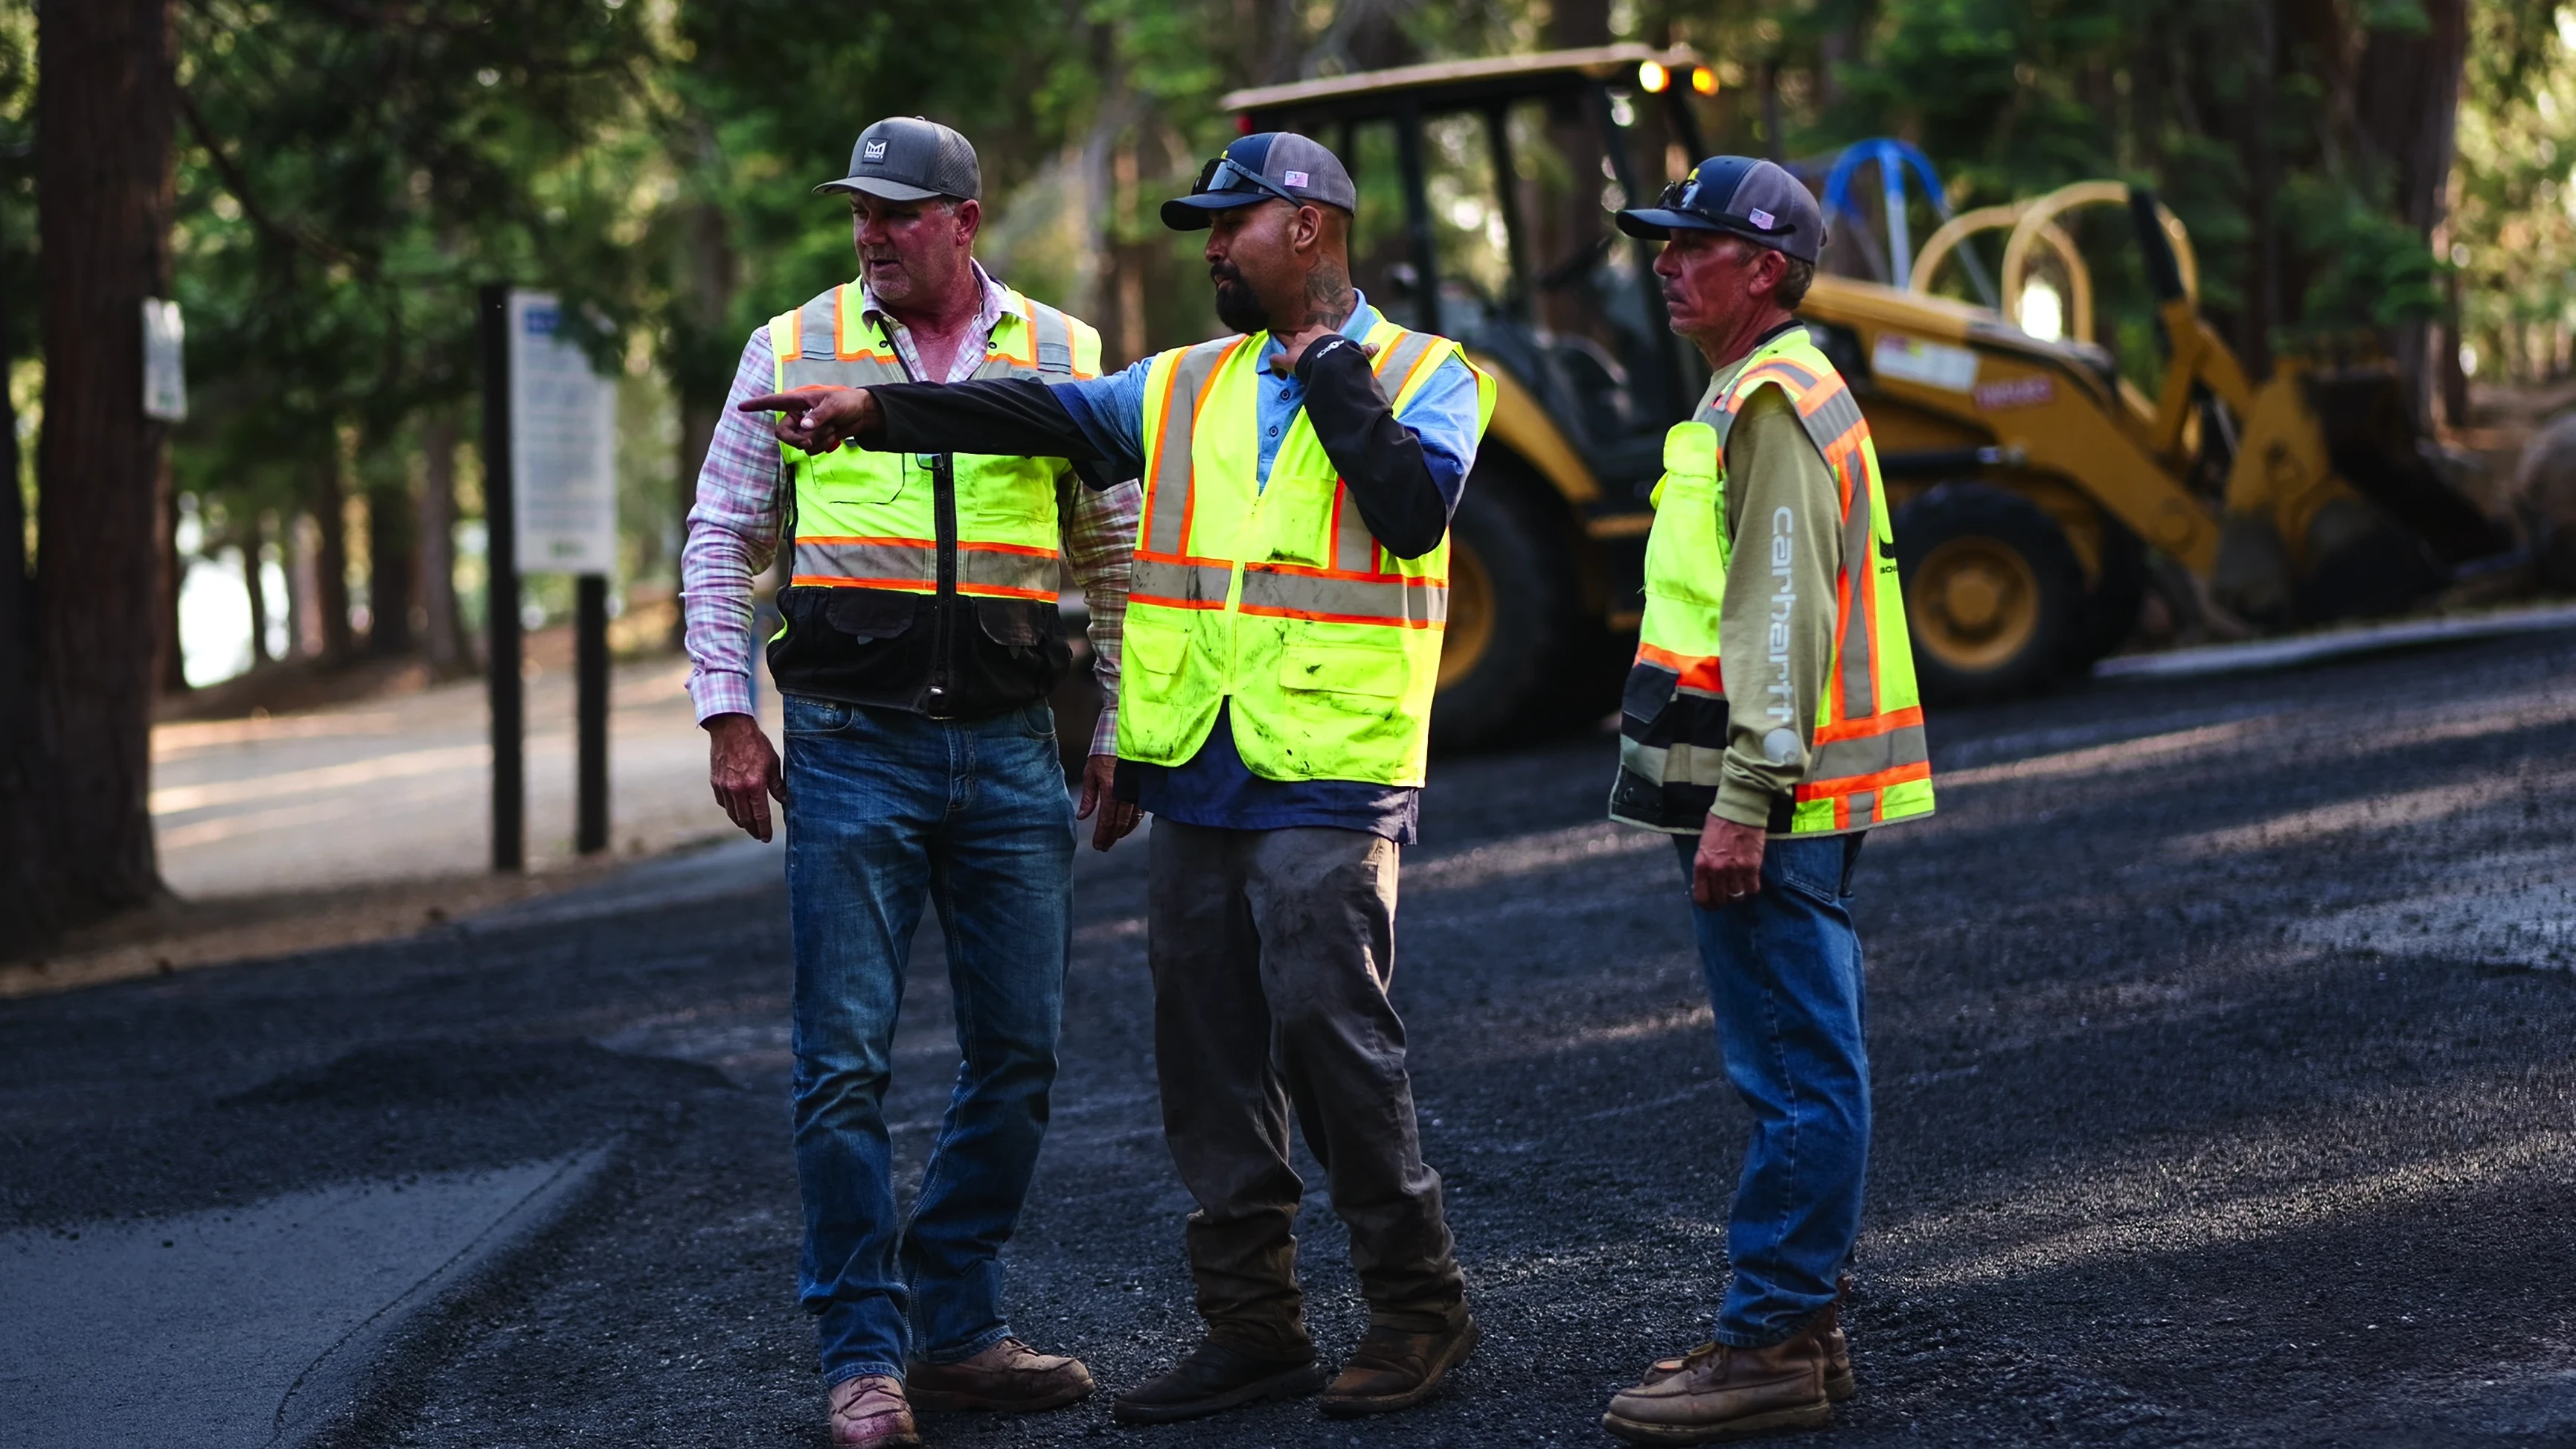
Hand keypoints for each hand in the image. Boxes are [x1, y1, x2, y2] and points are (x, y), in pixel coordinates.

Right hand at [706, 712, 786, 841]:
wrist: (731, 729)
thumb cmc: (755, 744)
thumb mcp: (772, 763)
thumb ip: (777, 785)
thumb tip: (786, 802)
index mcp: (754, 785)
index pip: (760, 815)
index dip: (764, 829)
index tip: (767, 838)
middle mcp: (737, 789)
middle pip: (745, 819)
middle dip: (753, 830)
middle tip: (759, 836)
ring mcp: (724, 787)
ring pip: (732, 814)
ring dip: (741, 822)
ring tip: (749, 826)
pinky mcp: (715, 783)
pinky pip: (723, 803)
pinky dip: (730, 809)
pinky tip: (737, 809)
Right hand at [735, 386, 879, 453]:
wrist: (861, 414)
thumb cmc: (846, 402)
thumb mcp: (834, 406)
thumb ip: (818, 416)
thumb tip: (803, 427)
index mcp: (798, 401)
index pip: (773, 402)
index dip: (756, 405)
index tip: (741, 407)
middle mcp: (797, 415)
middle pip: (782, 433)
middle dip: (795, 439)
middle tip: (809, 440)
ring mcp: (805, 429)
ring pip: (799, 443)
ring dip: (817, 440)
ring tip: (831, 428)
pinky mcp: (813, 439)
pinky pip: (811, 450)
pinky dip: (823, 446)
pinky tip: (833, 436)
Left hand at [1076, 752, 1140, 851]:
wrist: (1125, 735)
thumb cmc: (1106, 751)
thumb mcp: (1091, 772)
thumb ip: (1089, 797)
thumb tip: (1082, 816)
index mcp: (1112, 790)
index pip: (1107, 820)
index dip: (1102, 835)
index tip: (1098, 845)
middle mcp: (1127, 793)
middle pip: (1121, 824)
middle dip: (1112, 837)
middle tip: (1105, 846)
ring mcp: (1139, 791)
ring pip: (1134, 819)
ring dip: (1124, 831)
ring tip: (1115, 837)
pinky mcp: (1145, 788)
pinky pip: (1141, 810)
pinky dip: (1134, 820)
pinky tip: (1128, 824)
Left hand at [1268, 330, 1377, 376]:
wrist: (1331, 362)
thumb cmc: (1343, 354)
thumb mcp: (1354, 350)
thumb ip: (1363, 348)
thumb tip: (1376, 346)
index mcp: (1321, 331)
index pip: (1315, 333)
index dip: (1314, 343)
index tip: (1318, 352)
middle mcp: (1306, 335)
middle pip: (1300, 340)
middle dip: (1302, 350)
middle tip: (1308, 363)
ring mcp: (1295, 347)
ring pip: (1289, 349)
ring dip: (1291, 358)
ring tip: (1296, 370)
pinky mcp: (1287, 359)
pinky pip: (1275, 360)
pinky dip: (1276, 367)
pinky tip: (1280, 375)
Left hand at [1691, 814, 1765, 908]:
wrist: (1739, 811)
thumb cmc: (1719, 823)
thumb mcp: (1703, 845)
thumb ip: (1704, 864)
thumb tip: (1706, 882)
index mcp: (1702, 864)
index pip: (1702, 896)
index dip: (1708, 905)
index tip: (1712, 905)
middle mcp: (1717, 870)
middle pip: (1721, 899)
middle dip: (1723, 899)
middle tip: (1727, 894)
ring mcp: (1735, 870)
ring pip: (1737, 896)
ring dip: (1738, 894)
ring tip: (1739, 886)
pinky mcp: (1752, 867)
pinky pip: (1753, 888)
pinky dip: (1751, 888)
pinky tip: (1750, 881)